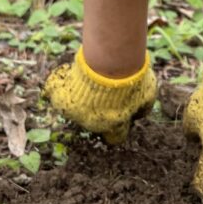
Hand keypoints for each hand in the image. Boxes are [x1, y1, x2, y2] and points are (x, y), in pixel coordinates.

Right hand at [41, 47, 156, 144]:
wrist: (109, 66)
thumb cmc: (131, 80)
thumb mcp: (147, 94)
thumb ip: (143, 107)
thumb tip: (139, 114)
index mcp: (114, 126)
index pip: (115, 137)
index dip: (118, 126)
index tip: (119, 114)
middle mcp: (93, 124)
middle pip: (94, 122)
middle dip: (99, 109)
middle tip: (103, 91)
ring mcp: (75, 113)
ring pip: (74, 110)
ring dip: (79, 98)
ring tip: (86, 80)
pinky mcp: (62, 99)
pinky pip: (55, 95)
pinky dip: (56, 88)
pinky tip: (65, 76)